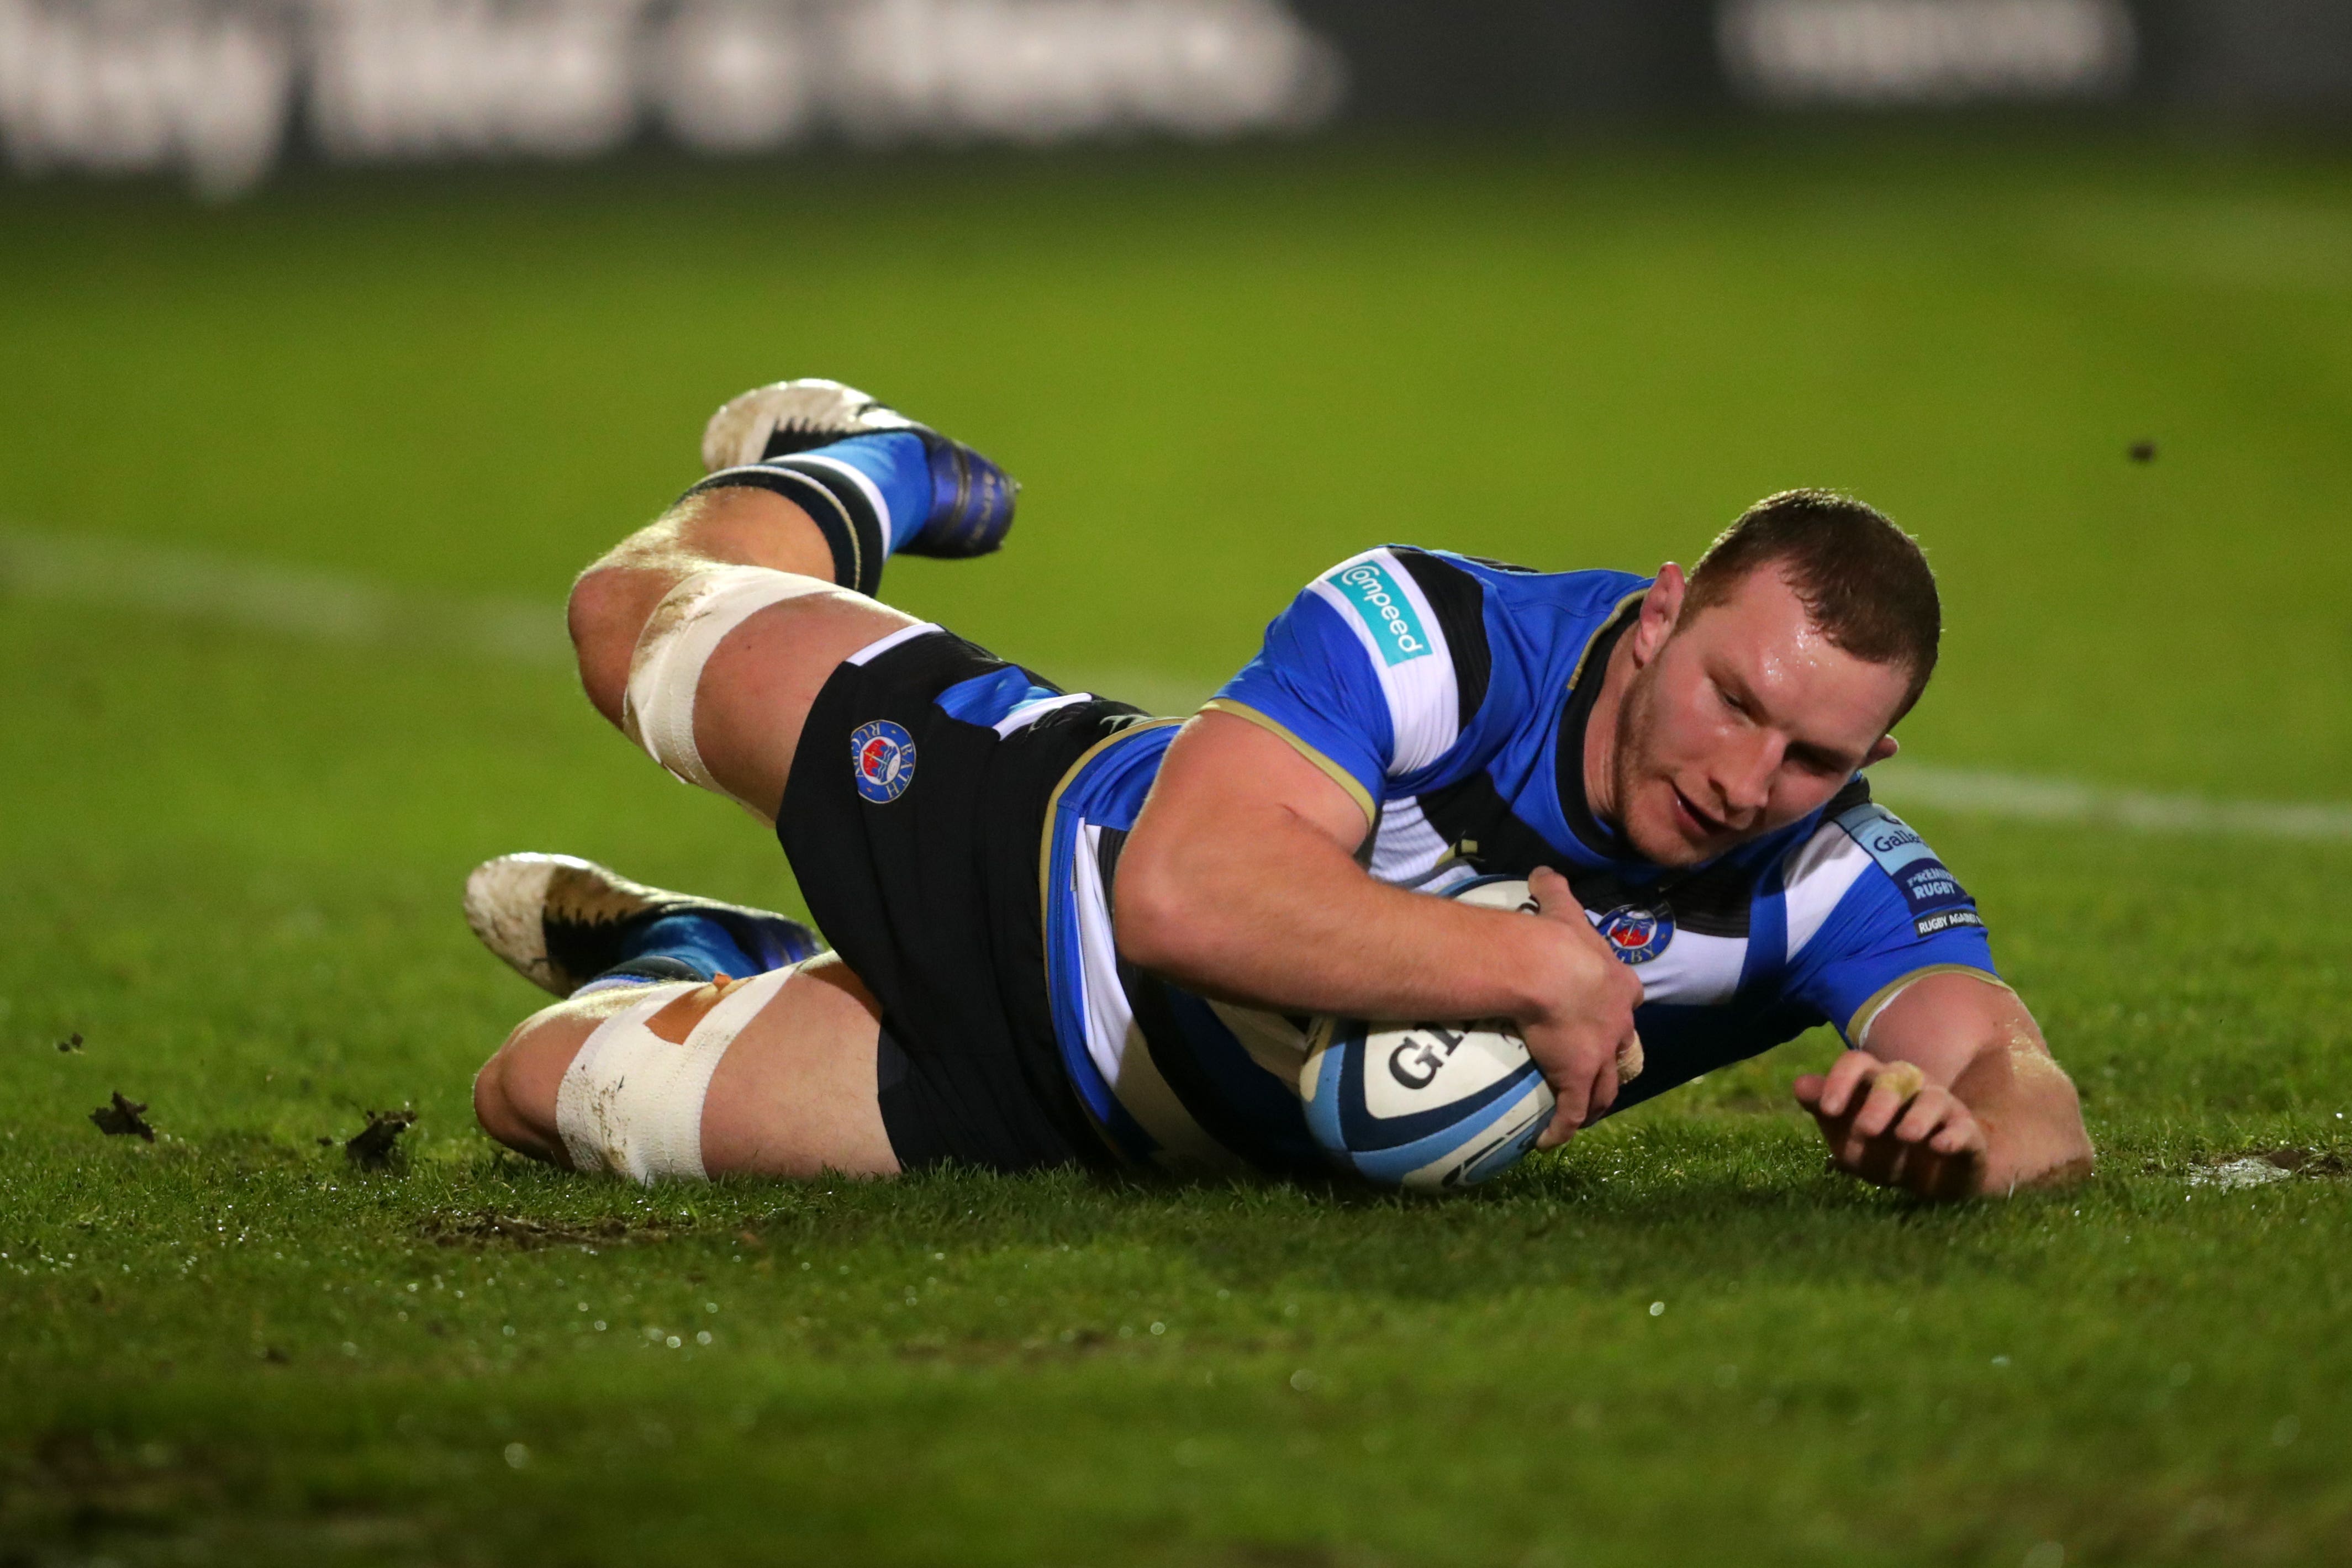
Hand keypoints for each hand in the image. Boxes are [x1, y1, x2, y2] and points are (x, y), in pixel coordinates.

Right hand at [1519, 867, 1643, 1148]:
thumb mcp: (1561, 908)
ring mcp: (1600, 1055)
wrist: (1551, 971)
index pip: (1627, 999)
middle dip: (1614, 1062)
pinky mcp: (1578, 1079)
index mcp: (1617, 985)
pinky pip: (1571, 1112)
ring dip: (1596, 1101)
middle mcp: (1617, 1024)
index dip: (1618, 1009)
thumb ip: (1554, 889)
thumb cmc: (1556, 940)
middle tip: (1598, 1072)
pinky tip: (1548, 1142)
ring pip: (1605, 1087)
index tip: (1607, 1017)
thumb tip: (1540, 869)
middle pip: (1623, 1051)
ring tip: (1582, 1113)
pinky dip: (1562, 1128)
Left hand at [1793, 1051, 1986, 1201]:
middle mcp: (1910, 1086)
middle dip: (1880, 1101)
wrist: (1931, 1178)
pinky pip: (1963, 1129)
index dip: (1841, 1081)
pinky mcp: (1966, 1134)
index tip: (1827, 1110)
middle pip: (1896, 1076)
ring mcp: (1941, 1107)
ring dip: (1918, 1117)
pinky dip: (1953, 1137)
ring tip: (1905, 1135)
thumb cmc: (1880, 1148)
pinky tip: (1940, 1146)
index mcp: (1875, 1081)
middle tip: (1865, 1129)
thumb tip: (1799, 1085)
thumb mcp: (1846, 1133)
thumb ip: (1824, 1108)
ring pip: (1933, 1099)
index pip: (1857, 1063)